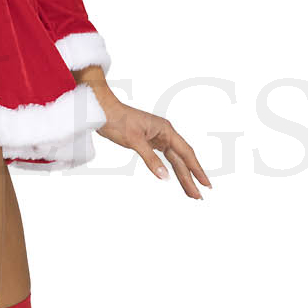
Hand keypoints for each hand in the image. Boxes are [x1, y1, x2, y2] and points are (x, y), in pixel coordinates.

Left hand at [95, 95, 211, 198]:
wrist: (103, 111)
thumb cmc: (118, 121)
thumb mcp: (134, 141)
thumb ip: (151, 159)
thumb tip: (165, 177)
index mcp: (166, 130)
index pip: (186, 153)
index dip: (197, 170)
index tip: (205, 183)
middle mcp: (165, 134)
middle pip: (181, 159)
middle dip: (190, 178)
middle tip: (198, 196)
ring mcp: (157, 138)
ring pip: (173, 160)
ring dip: (182, 175)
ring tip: (190, 191)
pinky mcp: (149, 141)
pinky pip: (164, 158)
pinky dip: (169, 168)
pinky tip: (173, 176)